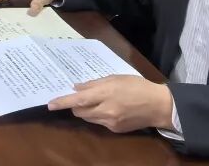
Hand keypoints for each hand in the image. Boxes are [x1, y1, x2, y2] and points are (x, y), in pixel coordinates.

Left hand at [47, 76, 174, 132]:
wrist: (158, 105)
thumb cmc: (137, 86)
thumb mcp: (115, 78)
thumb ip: (94, 84)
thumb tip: (76, 88)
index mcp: (105, 93)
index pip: (78, 100)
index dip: (62, 102)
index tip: (50, 104)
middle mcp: (106, 110)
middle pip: (79, 111)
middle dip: (75, 105)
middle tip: (81, 97)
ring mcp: (110, 122)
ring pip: (88, 118)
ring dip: (86, 111)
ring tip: (97, 102)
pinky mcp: (115, 129)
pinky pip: (99, 123)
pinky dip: (98, 116)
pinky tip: (110, 109)